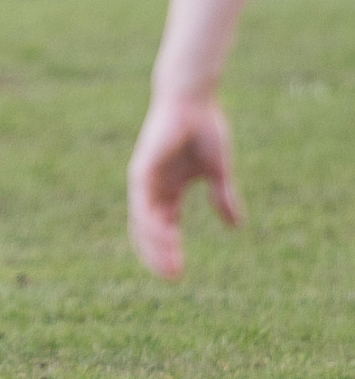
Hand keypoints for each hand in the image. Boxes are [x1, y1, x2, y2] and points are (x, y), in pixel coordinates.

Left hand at [127, 93, 244, 279]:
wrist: (193, 100)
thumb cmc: (204, 129)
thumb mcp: (217, 171)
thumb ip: (223, 197)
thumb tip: (236, 226)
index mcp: (168, 188)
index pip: (164, 225)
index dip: (170, 248)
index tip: (180, 272)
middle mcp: (152, 186)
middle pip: (149, 228)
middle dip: (159, 253)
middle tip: (172, 277)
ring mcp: (145, 178)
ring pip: (144, 220)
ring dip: (156, 244)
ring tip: (169, 267)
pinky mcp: (143, 168)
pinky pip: (143, 202)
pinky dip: (151, 222)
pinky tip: (163, 239)